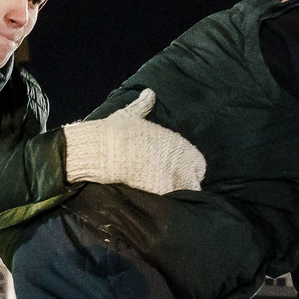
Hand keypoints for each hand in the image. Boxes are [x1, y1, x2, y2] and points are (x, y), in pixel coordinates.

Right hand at [61, 89, 205, 194]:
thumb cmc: (114, 131)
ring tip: (166, 201)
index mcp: (177, 143)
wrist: (101, 148)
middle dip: (184, 186)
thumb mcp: (130, 115)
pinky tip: (158, 206)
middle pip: (194, 181)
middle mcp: (179, 159)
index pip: (198, 164)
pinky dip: (167, 206)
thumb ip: (144, 105)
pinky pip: (172, 202)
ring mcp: (171, 175)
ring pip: (185, 194)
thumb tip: (149, 92)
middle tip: (170, 190)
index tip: (177, 175)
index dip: (188, 171)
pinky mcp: (160, 190)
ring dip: (177, 197)